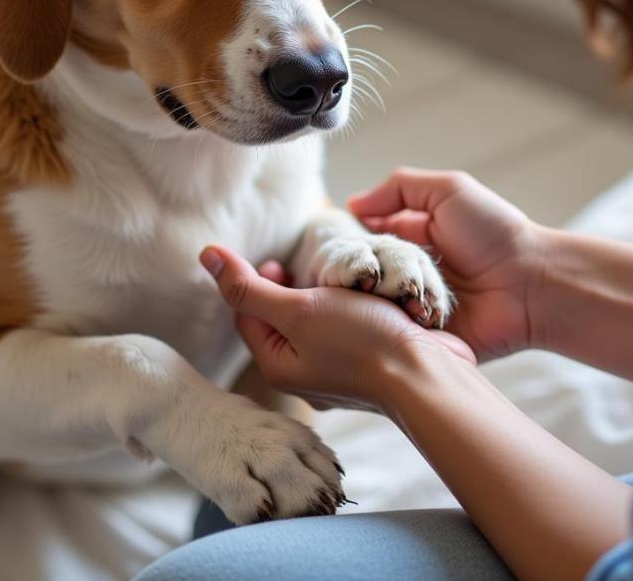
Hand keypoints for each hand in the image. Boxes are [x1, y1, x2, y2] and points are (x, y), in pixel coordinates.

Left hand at [200, 246, 474, 412]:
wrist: (427, 376)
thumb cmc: (360, 341)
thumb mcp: (297, 308)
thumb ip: (250, 286)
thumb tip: (205, 255)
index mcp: (277, 365)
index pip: (245, 315)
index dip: (253, 281)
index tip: (279, 262)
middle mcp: (302, 374)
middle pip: (279, 320)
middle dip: (288, 288)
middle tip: (307, 269)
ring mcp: (334, 373)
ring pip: (314, 324)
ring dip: (321, 297)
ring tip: (339, 282)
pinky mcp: (364, 366)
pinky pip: (342, 332)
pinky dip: (347, 310)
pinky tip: (365, 299)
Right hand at [348, 168, 549, 360]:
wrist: (532, 285)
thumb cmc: (495, 232)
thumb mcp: (448, 190)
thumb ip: (400, 188)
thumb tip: (352, 203)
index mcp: (414, 237)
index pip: (366, 238)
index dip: (348, 239)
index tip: (335, 240)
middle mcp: (410, 272)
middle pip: (365, 272)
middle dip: (357, 269)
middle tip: (355, 270)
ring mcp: (415, 306)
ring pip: (373, 302)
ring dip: (370, 296)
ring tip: (371, 291)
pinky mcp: (424, 337)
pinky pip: (392, 333)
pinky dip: (385, 324)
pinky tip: (379, 316)